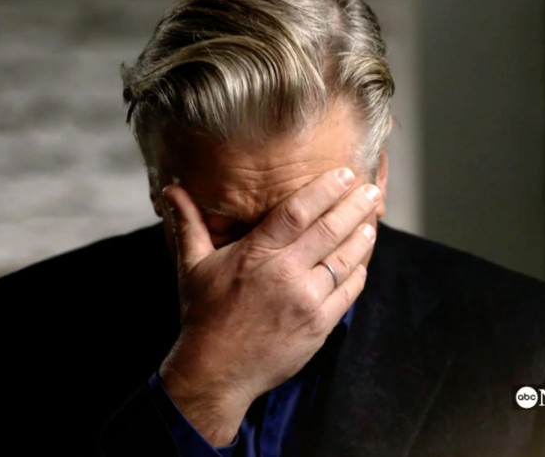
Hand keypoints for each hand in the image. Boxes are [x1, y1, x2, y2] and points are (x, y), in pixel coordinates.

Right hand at [157, 167, 379, 444]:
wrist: (216, 372)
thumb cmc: (204, 315)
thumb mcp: (192, 266)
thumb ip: (189, 223)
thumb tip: (172, 189)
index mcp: (257, 253)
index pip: (298, 211)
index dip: (324, 189)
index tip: (344, 174)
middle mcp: (285, 273)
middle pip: (330, 230)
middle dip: (355, 206)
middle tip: (372, 190)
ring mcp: (306, 300)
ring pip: (345, 260)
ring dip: (362, 237)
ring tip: (371, 221)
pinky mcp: (319, 325)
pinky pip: (348, 293)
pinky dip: (358, 273)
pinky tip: (362, 261)